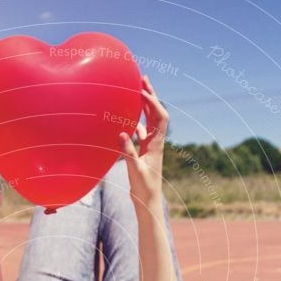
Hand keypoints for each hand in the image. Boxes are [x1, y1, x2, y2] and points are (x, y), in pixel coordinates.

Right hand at [119, 75, 168, 206]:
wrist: (149, 201)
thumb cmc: (144, 188)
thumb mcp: (135, 170)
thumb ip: (128, 152)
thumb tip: (121, 133)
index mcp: (156, 144)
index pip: (159, 117)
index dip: (152, 102)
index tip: (141, 91)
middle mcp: (155, 142)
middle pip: (156, 113)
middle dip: (151, 96)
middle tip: (143, 79)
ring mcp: (150, 146)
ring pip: (149, 121)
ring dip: (144, 106)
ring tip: (136, 91)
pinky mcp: (143, 152)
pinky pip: (141, 132)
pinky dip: (136, 122)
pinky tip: (129, 117)